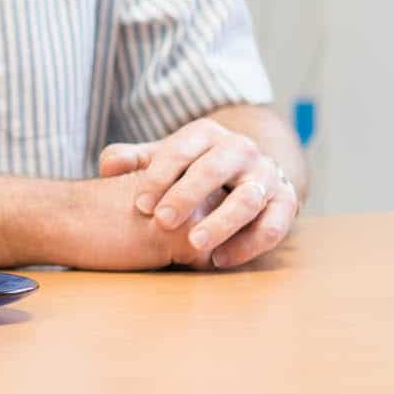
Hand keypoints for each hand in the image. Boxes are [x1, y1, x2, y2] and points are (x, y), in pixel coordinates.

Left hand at [99, 118, 299, 268]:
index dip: (159, 177)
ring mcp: (267, 175)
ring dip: (220, 222)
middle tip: (162, 222)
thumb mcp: (164, 158)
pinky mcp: (286, 202)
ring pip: (246, 198)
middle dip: (187, 196)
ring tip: (193, 244)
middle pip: (213, 169)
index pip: (180, 150)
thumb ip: (133, 160)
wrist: (248, 171)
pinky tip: (220, 259)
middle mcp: (240, 149)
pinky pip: (272, 225)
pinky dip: (248, 244)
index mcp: (206, 133)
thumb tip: (107, 168)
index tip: (140, 205)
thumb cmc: (194, 167)